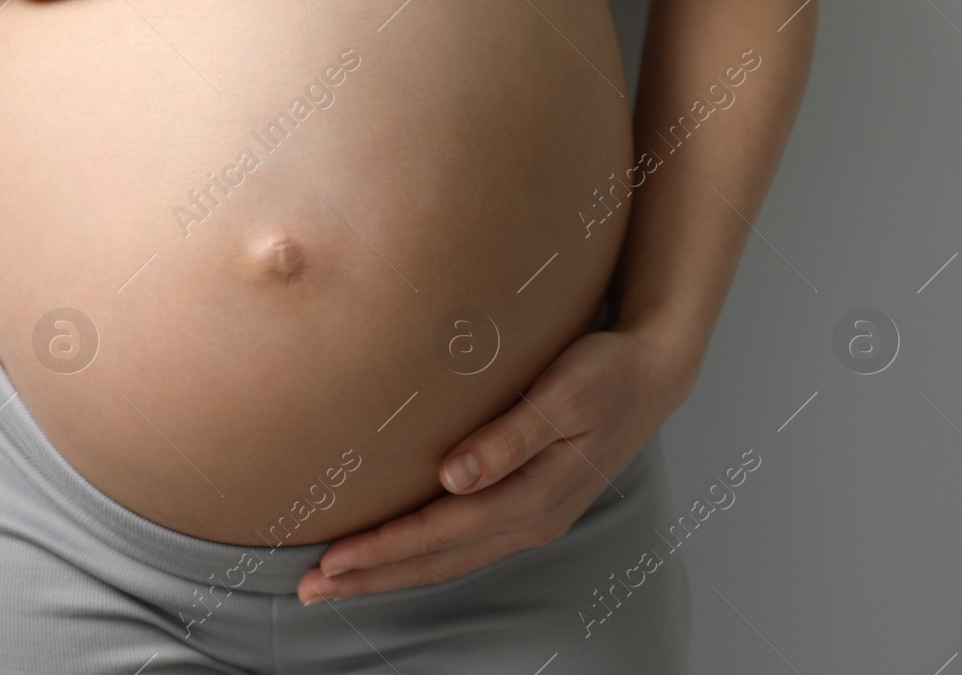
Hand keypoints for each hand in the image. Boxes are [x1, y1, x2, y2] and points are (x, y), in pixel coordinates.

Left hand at [296, 327, 694, 604]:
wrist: (651, 372)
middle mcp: (529, 519)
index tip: (330, 559)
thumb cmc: (604, 373)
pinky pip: (462, 545)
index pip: (439, 534)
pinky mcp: (527, 505)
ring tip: (337, 580)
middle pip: (435, 561)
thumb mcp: (563, 395)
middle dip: (371, 577)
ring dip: (389, 572)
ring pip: (446, 560)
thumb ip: (509, 436)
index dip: (382, 549)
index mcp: (533, 497)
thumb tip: (455, 476)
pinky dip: (420, 556)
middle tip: (310, 589)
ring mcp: (530, 518)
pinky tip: (392, 554)